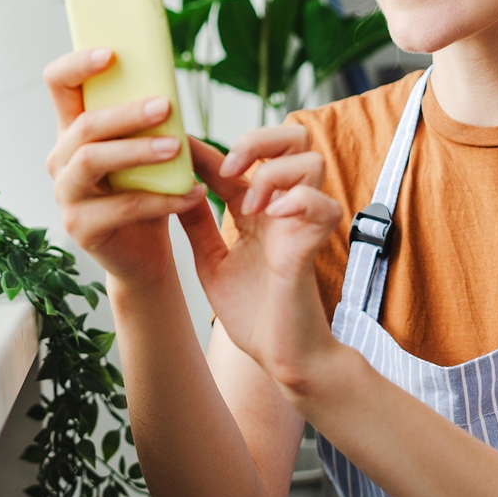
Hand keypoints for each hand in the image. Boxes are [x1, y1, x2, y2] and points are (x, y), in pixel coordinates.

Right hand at [44, 48, 207, 285]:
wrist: (144, 252)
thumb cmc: (146, 190)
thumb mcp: (146, 149)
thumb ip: (148, 121)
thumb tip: (170, 88)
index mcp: (73, 130)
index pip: (58, 84)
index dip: (76, 65)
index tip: (110, 53)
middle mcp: (60, 159)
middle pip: (83, 125)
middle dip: (126, 113)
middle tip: (165, 106)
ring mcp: (65, 194)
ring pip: (90, 161)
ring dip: (136, 151)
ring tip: (175, 148)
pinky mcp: (79, 227)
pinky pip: (119, 207)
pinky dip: (161, 199)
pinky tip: (192, 193)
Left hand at [178, 127, 341, 394]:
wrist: (280, 357)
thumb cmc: (253, 314)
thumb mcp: (211, 262)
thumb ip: (198, 226)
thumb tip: (174, 191)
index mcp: (257, 211)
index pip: (241, 159)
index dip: (211, 148)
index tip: (179, 146)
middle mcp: (283, 209)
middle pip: (293, 139)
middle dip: (260, 139)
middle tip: (230, 167)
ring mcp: (302, 225)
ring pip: (310, 161)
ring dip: (275, 173)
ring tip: (249, 204)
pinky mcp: (314, 246)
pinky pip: (324, 205)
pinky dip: (299, 201)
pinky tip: (271, 215)